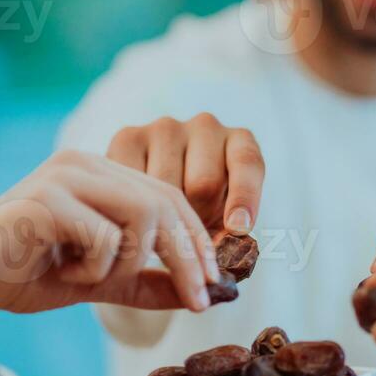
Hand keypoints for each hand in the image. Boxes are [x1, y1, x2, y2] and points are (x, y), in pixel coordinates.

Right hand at [0, 149, 222, 314]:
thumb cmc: (20, 274)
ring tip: (89, 278)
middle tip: (197, 300)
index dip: (197, 242)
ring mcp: (65, 175)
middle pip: (165, 205)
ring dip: (128, 264)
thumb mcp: (98, 281)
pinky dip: (94, 269)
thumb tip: (203, 295)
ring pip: (142, 218)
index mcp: (97, 171)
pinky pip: (105, 239)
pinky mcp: (47, 197)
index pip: (169, 197)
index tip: (213, 285)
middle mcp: (84, 161)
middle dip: (188, 259)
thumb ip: (146, 282)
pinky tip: (59, 270)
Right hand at [106, 114, 264, 234]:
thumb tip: (221, 250)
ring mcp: (165, 128)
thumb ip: (228, 235)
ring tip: (160, 230)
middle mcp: (206, 126)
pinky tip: (135, 217)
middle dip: (197, 218)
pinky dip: (133, 206)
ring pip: (166, 185)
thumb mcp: (222, 224)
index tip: (238, 228)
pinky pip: (133, 181)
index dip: (245, 196)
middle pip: (204, 182)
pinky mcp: (128, 136)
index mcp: (239, 142)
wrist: (150, 200)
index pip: (247, 162)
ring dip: (163, 216)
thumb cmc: (200, 216)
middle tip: (187, 241)